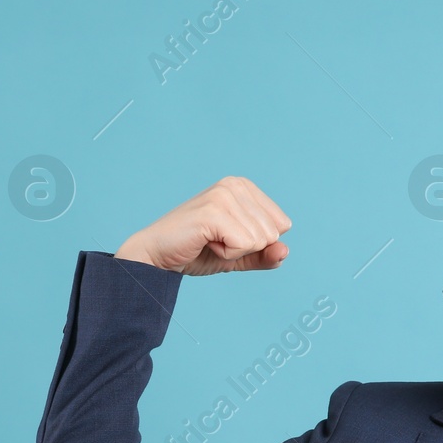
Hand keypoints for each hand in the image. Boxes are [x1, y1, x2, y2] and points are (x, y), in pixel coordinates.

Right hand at [115, 176, 291, 275]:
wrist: (157, 257)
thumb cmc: (196, 252)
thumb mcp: (239, 256)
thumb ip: (265, 255)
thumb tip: (285, 251)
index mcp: (244, 187)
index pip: (282, 225)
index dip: (257, 243)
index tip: (226, 237)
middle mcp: (235, 184)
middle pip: (273, 233)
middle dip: (246, 248)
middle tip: (215, 241)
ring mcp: (224, 195)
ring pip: (260, 240)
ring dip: (234, 252)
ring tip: (208, 241)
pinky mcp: (214, 211)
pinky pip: (244, 245)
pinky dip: (226, 255)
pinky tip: (205, 243)